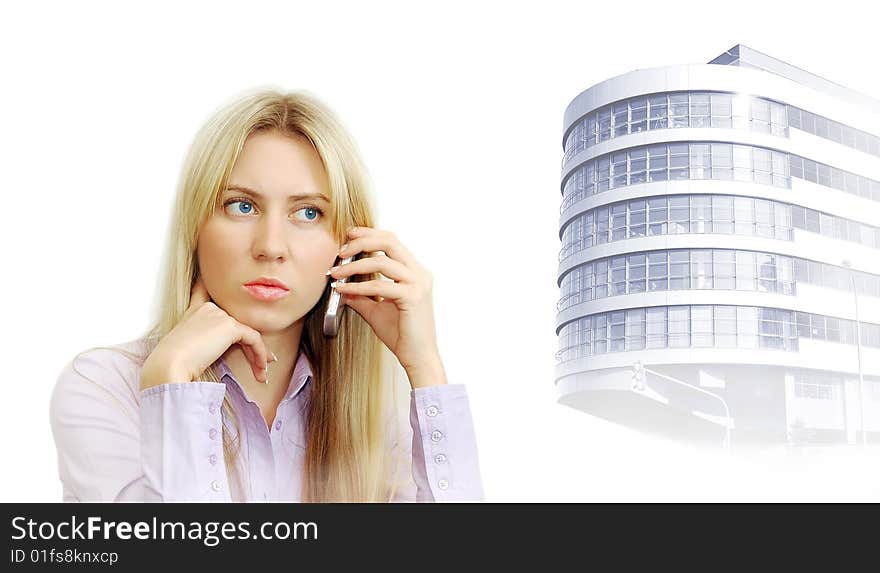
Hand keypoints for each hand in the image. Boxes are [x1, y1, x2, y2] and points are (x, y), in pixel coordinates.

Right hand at [140, 275, 274, 390]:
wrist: (169, 365)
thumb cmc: (172, 363)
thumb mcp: (184, 346)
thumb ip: (201, 341)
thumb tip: (214, 349)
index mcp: (194, 311)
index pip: (204, 290)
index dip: (210, 284)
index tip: (210, 276)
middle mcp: (208, 308)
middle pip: (237, 322)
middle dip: (250, 344)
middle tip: (260, 362)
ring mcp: (219, 315)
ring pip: (248, 332)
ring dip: (258, 354)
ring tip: (261, 373)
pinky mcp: (229, 326)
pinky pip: (254, 339)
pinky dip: (260, 354)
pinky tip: (260, 369)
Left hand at [329, 227, 445, 386]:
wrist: (418, 357)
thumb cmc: (403, 335)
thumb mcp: (376, 310)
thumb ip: (362, 296)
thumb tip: (342, 287)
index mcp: (414, 272)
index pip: (391, 241)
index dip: (369, 234)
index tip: (348, 236)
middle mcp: (419, 273)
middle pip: (389, 241)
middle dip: (361, 242)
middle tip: (340, 251)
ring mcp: (418, 284)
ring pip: (382, 261)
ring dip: (354, 265)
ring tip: (336, 273)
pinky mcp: (413, 297)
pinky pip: (380, 285)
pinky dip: (358, 286)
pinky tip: (344, 289)